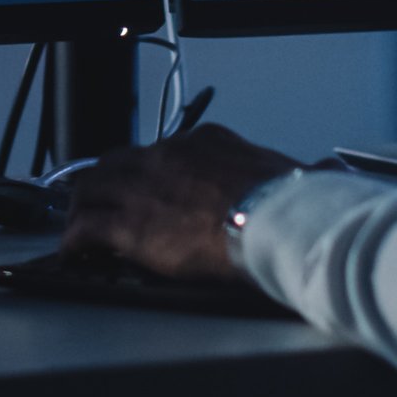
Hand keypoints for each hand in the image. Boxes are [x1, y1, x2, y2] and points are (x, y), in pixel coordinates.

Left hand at [63, 122, 299, 282]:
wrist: (276, 223)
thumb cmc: (288, 204)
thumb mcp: (291, 173)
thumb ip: (292, 172)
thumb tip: (322, 170)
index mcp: (204, 143)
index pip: (163, 150)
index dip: (149, 170)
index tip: (148, 184)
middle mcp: (165, 157)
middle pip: (116, 162)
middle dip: (104, 182)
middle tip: (100, 201)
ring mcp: (143, 189)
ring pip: (91, 189)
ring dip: (82, 208)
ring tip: (79, 227)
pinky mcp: (130, 226)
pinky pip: (86, 229)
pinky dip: (75, 241)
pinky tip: (74, 254)